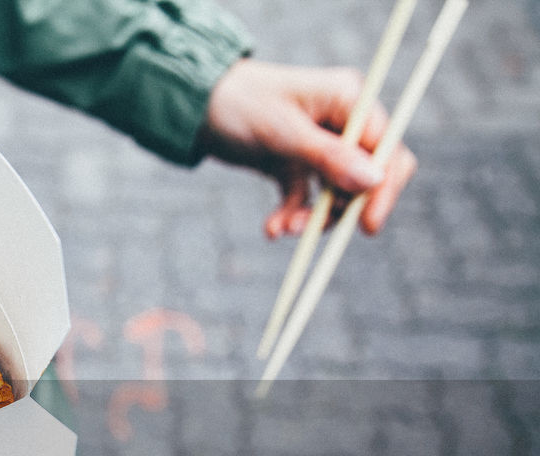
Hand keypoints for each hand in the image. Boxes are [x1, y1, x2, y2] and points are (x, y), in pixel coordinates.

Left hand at [198, 58, 417, 237]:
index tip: (367, 225)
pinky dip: (292, 214)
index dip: (383, 187)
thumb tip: (374, 180)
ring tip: (283, 227)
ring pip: (336, 194)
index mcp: (349, 100)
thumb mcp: (284, 131)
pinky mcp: (297, 165)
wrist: (196, 106)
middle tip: (312, 228)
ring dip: (314, 216)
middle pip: (367, 176)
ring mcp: (320, 145)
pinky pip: (306, 198)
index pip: (385, 148)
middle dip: (344, 206)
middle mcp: (342, 122)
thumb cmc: (241, 103)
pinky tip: (272, 227)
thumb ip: (329, 156)